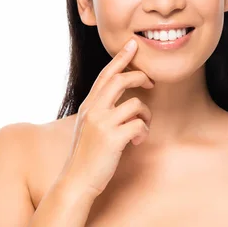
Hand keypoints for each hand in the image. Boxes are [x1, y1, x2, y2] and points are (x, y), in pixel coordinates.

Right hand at [59, 38, 152, 196]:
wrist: (76, 181)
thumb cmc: (87, 155)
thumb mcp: (89, 127)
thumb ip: (100, 110)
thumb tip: (120, 98)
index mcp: (88, 105)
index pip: (105, 74)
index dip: (121, 58)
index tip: (132, 44)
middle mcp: (93, 110)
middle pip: (120, 79)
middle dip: (140, 76)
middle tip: (151, 83)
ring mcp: (101, 123)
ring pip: (135, 103)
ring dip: (145, 114)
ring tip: (141, 127)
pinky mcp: (112, 138)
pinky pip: (139, 125)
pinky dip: (143, 132)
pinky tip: (136, 142)